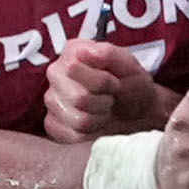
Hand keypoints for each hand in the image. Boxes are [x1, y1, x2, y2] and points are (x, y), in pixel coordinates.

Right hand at [37, 36, 172, 143]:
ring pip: (77, 120)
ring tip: (104, 111)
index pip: (73, 68)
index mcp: (72, 52)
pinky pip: (69, 136)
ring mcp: (51, 99)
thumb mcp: (129, 65)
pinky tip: (94, 123)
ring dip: (99, 119)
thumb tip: (85, 52)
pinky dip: (89, 134)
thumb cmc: (131, 84)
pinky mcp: (52, 123)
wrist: (137, 111)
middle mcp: (56, 73)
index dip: (102, 81)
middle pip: (78, 98)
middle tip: (110, 99)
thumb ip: (108, 54)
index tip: (114, 82)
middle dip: (103, 103)